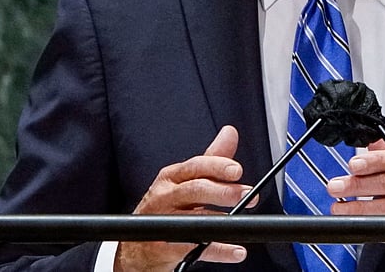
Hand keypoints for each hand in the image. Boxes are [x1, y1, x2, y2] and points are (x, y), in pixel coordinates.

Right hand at [115, 126, 253, 271]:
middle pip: (194, 190)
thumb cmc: (165, 208)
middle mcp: (165, 197)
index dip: (217, 166)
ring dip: (221, 221)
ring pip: (193, 219)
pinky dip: (219, 250)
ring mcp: (164, 222)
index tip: (237, 170)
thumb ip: (210, 159)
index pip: (195, 166)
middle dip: (222, 191)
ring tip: (242, 222)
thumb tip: (230, 133)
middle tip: (247, 193)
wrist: (137, 247)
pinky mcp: (166, 248)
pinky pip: (196, 248)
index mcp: (171, 177)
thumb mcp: (184, 180)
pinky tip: (236, 250)